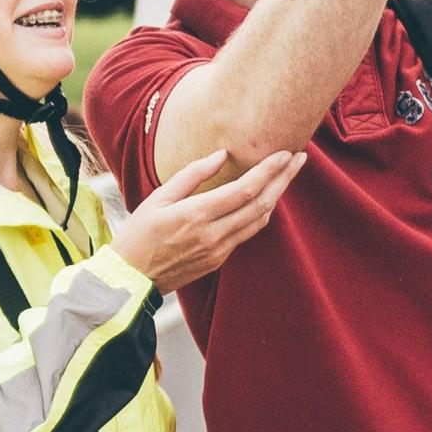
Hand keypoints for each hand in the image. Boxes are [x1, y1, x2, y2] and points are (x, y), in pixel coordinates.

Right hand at [110, 146, 307, 291]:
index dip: (269, 170)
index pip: (245, 190)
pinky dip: (259, 213)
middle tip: (299, 159)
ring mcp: (219, 250)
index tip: (285, 153)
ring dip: (276, 197)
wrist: (131, 278)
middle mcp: (213, 235)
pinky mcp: (218, 260)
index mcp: (196, 215)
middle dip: (284, 180)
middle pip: (262, 204)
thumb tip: (221, 155)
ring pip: (259, 221)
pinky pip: (246, 233)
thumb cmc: (138, 234)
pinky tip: (262, 199)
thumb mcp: (158, 198)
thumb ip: (192, 175)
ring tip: (285, 176)